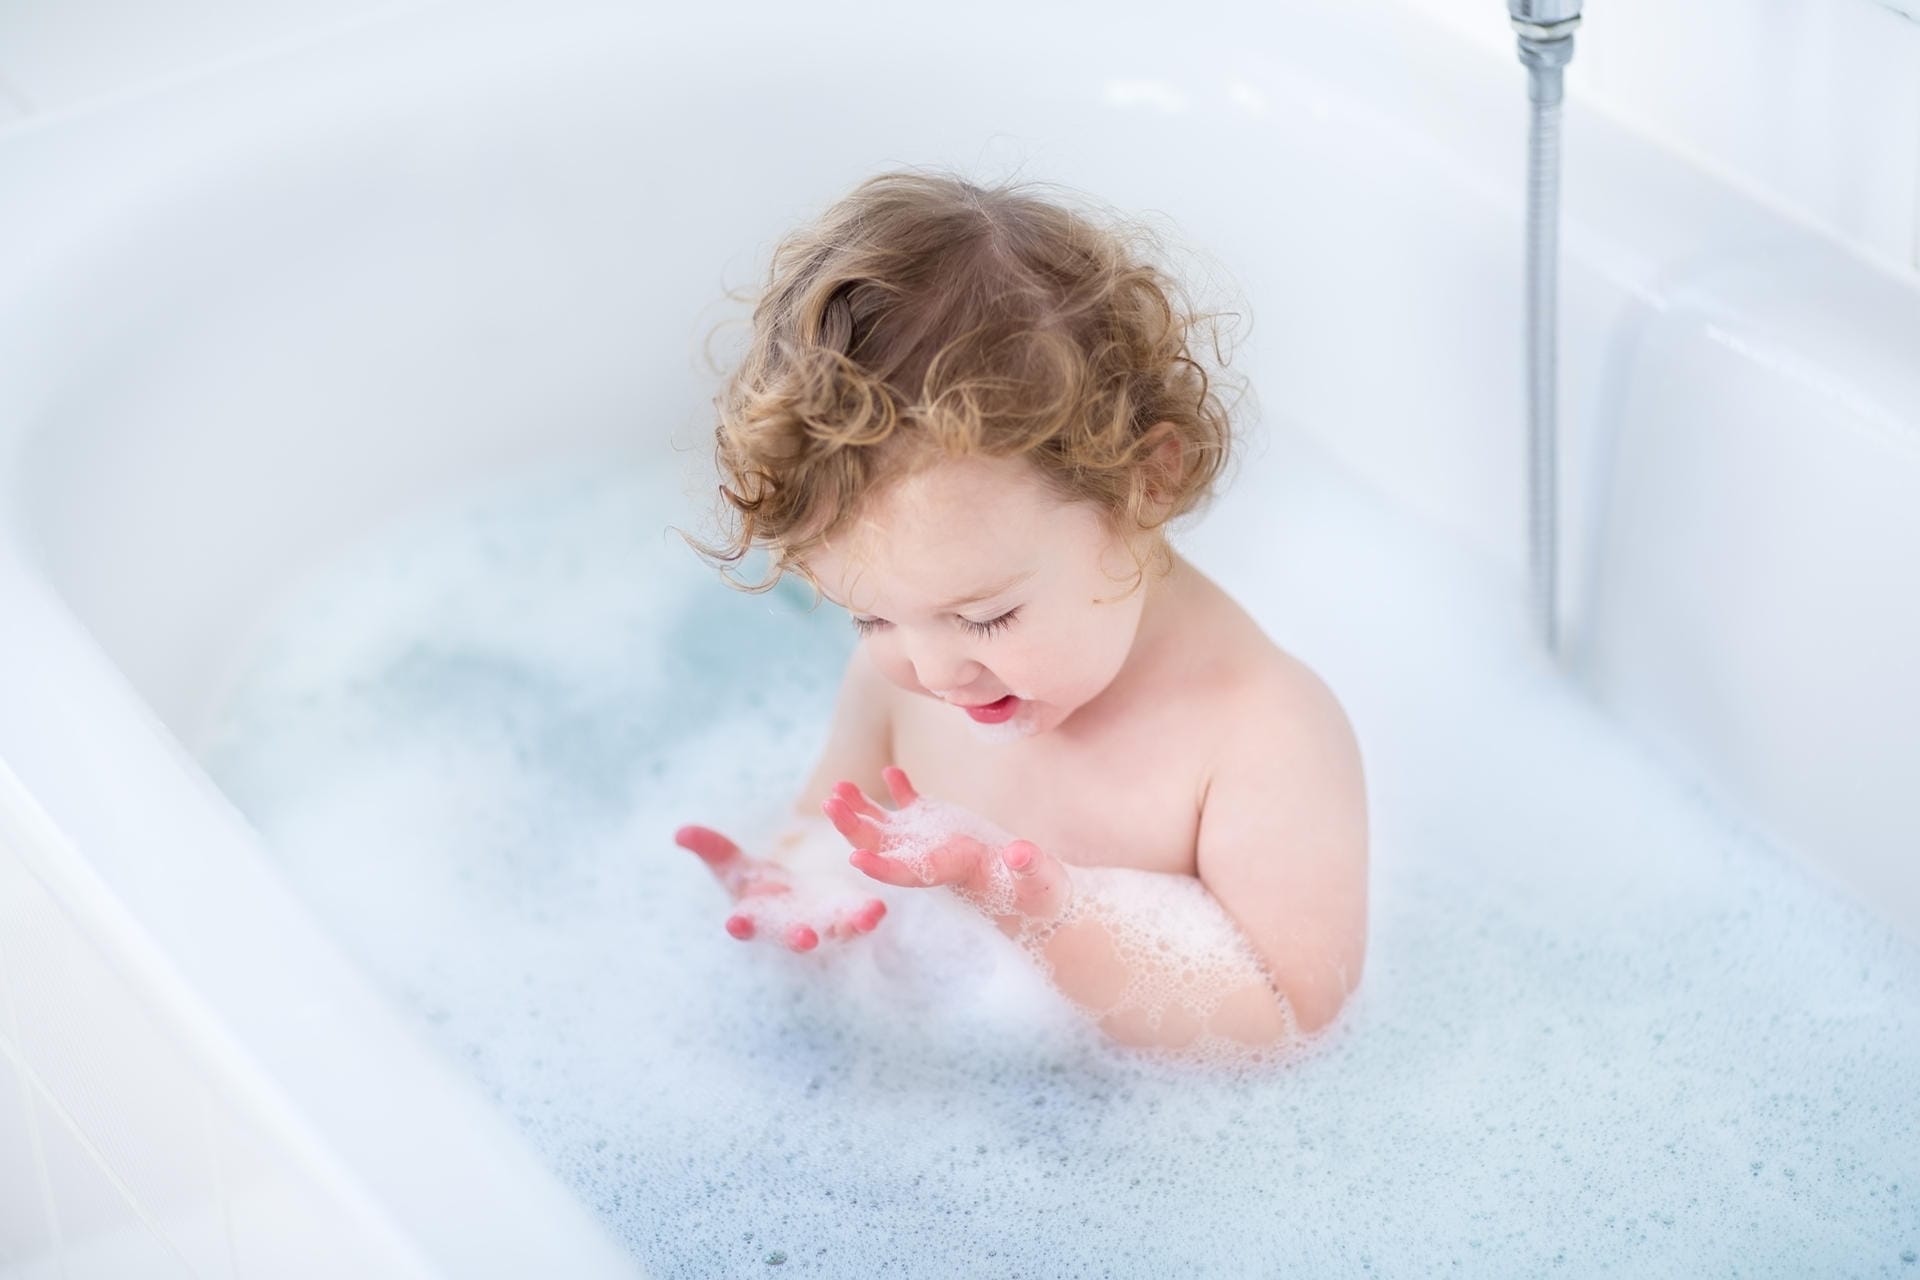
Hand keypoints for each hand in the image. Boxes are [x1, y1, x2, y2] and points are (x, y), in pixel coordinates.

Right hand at [674, 824, 887, 952]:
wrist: (794, 901)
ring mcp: (821, 927)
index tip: (735, 924)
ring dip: (848, 926)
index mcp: (758, 917)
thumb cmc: (758, 886)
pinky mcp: (846, 918)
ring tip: (865, 917)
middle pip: (792, 937)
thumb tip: (679, 831)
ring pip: (834, 931)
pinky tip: (878, 909)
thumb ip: (710, 849)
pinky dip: (868, 915)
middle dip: (799, 937)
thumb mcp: (732, 866)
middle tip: (803, 937)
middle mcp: (789, 928)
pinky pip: (858, 919)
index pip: (745, 925)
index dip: (740, 925)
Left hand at [822, 767, 1072, 925]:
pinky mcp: (942, 828)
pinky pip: (913, 809)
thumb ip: (1029, 867)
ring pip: (887, 828)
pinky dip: (900, 790)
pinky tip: (890, 770)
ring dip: (861, 809)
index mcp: (952, 874)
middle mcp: (932, 861)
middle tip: (829, 804)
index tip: (855, 860)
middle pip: (883, 848)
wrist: (1037, 894)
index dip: (882, 868)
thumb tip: (1020, 853)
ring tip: (838, 788)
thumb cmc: (1040, 892)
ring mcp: (932, 843)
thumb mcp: (1040, 882)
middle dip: (855, 829)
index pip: (910, 875)